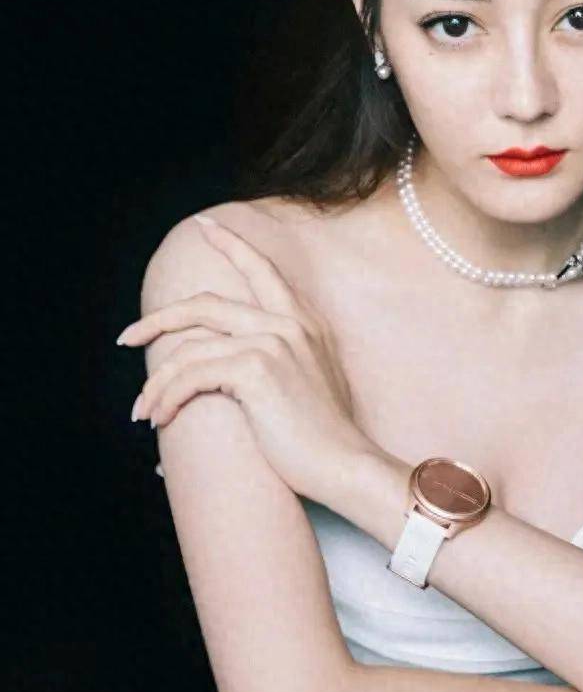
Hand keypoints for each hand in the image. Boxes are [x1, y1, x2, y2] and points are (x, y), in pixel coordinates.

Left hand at [120, 215, 377, 499]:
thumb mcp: (307, 381)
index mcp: (304, 321)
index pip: (261, 270)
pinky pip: (191, 377)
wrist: (346, 464)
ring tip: (143, 411)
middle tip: (127, 337)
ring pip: (189, 350)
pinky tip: (162, 420)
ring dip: (156, 384)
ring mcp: (273, 342)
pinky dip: (168, 399)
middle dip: (158, 320)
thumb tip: (225, 364)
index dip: (230, 244)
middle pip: (205, 304)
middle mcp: (288, 323)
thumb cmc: (324, 436)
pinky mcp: (256, 370)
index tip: (204, 226)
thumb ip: (278, 357)